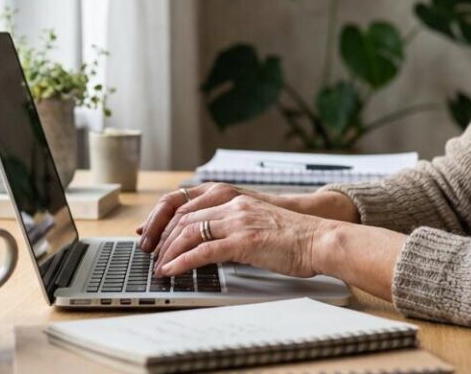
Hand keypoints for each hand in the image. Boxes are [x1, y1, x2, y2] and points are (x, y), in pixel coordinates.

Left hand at [151, 194, 332, 278]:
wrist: (320, 239)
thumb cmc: (294, 237)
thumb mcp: (258, 223)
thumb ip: (234, 226)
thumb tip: (211, 243)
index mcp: (235, 199)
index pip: (187, 205)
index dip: (164, 221)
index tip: (151, 235)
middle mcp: (233, 205)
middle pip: (182, 217)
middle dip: (160, 238)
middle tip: (150, 255)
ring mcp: (238, 222)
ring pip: (189, 232)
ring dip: (168, 252)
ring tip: (159, 268)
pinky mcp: (244, 241)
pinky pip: (204, 250)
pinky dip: (182, 262)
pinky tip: (172, 271)